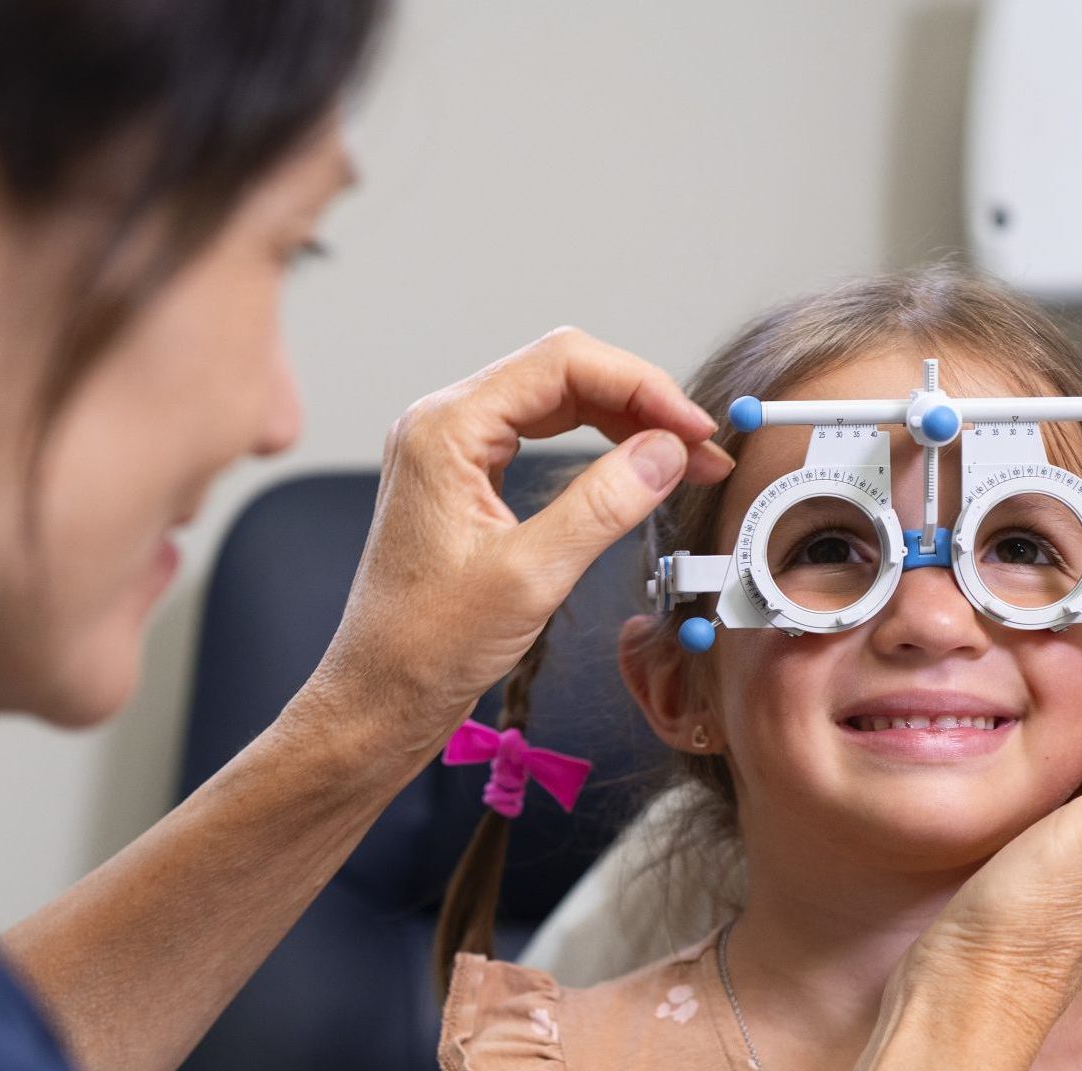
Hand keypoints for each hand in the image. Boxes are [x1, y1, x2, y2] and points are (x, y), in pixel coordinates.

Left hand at [303, 327, 731, 770]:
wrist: (381, 696)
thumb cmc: (428, 646)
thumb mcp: (530, 576)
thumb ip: (602, 505)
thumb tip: (666, 452)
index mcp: (445, 429)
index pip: (562, 363)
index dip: (642, 387)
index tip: (695, 429)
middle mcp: (443, 425)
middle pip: (562, 372)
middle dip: (640, 401)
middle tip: (700, 448)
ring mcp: (452, 450)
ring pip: (556, 402)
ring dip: (624, 422)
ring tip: (682, 461)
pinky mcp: (465, 480)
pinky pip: (540, 437)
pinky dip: (595, 447)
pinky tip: (633, 472)